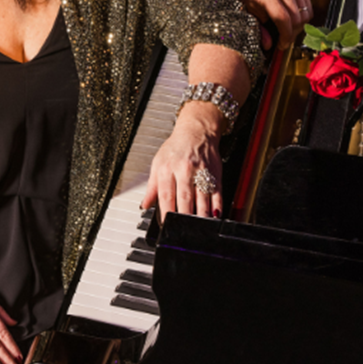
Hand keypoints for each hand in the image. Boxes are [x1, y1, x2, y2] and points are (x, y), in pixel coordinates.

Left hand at [142, 101, 222, 218]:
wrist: (196, 131)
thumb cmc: (176, 147)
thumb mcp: (157, 163)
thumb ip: (152, 187)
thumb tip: (144, 205)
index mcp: (167, 168)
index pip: (166, 195)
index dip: (166, 213)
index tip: (166, 225)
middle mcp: (184, 170)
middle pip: (185, 199)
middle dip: (184, 217)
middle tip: (183, 232)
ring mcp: (202, 172)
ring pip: (202, 199)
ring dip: (201, 216)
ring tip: (198, 229)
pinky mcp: (216, 174)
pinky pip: (217, 194)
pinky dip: (217, 208)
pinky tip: (214, 217)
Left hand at [238, 0, 311, 50]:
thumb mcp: (249, 13)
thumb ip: (258, 29)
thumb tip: (268, 44)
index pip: (282, 18)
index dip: (285, 35)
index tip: (282, 44)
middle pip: (296, 18)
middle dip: (292, 34)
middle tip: (285, 39)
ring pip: (304, 15)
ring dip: (299, 27)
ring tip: (288, 30)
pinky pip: (309, 9)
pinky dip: (303, 19)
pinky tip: (293, 21)